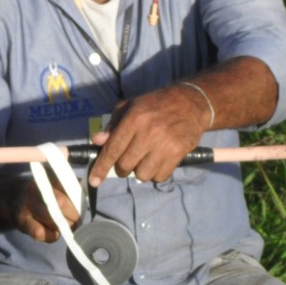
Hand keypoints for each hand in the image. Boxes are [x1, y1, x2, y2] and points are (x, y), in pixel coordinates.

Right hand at [14, 173, 81, 242]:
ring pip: (52, 219)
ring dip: (64, 226)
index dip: (79, 200)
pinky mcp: (22, 221)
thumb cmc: (44, 195)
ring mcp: (27, 205)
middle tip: (78, 221)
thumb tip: (88, 192)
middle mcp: (35, 188)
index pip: (68, 187)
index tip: (83, 208)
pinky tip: (54, 234)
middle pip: (61, 203)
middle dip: (74, 215)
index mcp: (47, 176)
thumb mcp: (57, 185)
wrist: (16, 202)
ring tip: (68, 227)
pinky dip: (51, 236)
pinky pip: (40, 232)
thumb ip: (73, 186)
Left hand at [88, 83, 210, 186]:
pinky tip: (159, 160)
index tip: (94, 181)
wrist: (190, 104)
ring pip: (142, 175)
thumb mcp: (131, 107)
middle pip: (125, 166)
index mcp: (134, 119)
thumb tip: (97, 141)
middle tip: (129, 159)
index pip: (113, 149)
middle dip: (122, 167)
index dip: (101, 167)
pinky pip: (160, 176)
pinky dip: (156, 173)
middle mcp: (148, 133)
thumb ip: (113, 125)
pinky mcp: (178, 153)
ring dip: (141, 171)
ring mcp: (164, 145)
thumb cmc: (156, 105)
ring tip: (146, 158)